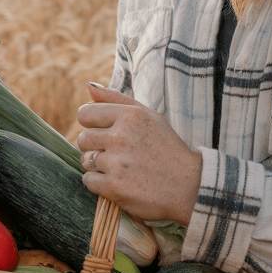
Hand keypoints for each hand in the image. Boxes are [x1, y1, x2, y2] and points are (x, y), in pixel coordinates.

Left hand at [77, 83, 201, 226]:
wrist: (188, 184)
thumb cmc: (166, 147)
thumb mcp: (148, 115)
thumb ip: (116, 99)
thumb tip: (88, 86)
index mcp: (130, 115)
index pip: (86, 113)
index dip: (91, 123)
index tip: (104, 131)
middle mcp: (121, 136)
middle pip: (82, 138)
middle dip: (94, 146)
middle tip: (115, 152)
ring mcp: (116, 162)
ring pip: (85, 160)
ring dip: (97, 165)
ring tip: (120, 167)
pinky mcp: (114, 186)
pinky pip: (89, 180)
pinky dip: (100, 183)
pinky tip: (119, 180)